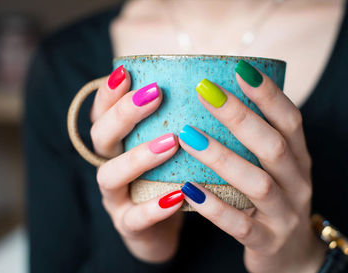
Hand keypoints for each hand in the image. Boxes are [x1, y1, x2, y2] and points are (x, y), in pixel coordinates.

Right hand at [90, 66, 184, 262]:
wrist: (160, 229)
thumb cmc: (167, 178)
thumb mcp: (166, 146)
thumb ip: (174, 119)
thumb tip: (205, 82)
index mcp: (116, 143)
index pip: (102, 112)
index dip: (109, 93)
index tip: (126, 72)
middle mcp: (109, 165)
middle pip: (101, 137)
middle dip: (124, 114)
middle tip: (154, 95)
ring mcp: (115, 198)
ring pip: (110, 175)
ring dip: (137, 157)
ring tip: (170, 143)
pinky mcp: (127, 226)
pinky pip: (135, 219)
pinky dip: (154, 207)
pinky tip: (178, 195)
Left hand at [179, 61, 325, 272]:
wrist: (291, 256)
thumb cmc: (271, 199)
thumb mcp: (271, 168)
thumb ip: (253, 140)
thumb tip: (215, 98)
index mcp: (298, 159)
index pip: (289, 119)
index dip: (267, 94)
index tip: (239, 67)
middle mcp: (296, 183)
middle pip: (273, 145)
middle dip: (239, 116)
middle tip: (204, 91)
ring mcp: (283, 214)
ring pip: (256, 183)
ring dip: (221, 157)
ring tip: (187, 136)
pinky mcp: (266, 241)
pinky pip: (239, 225)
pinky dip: (213, 207)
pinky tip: (187, 188)